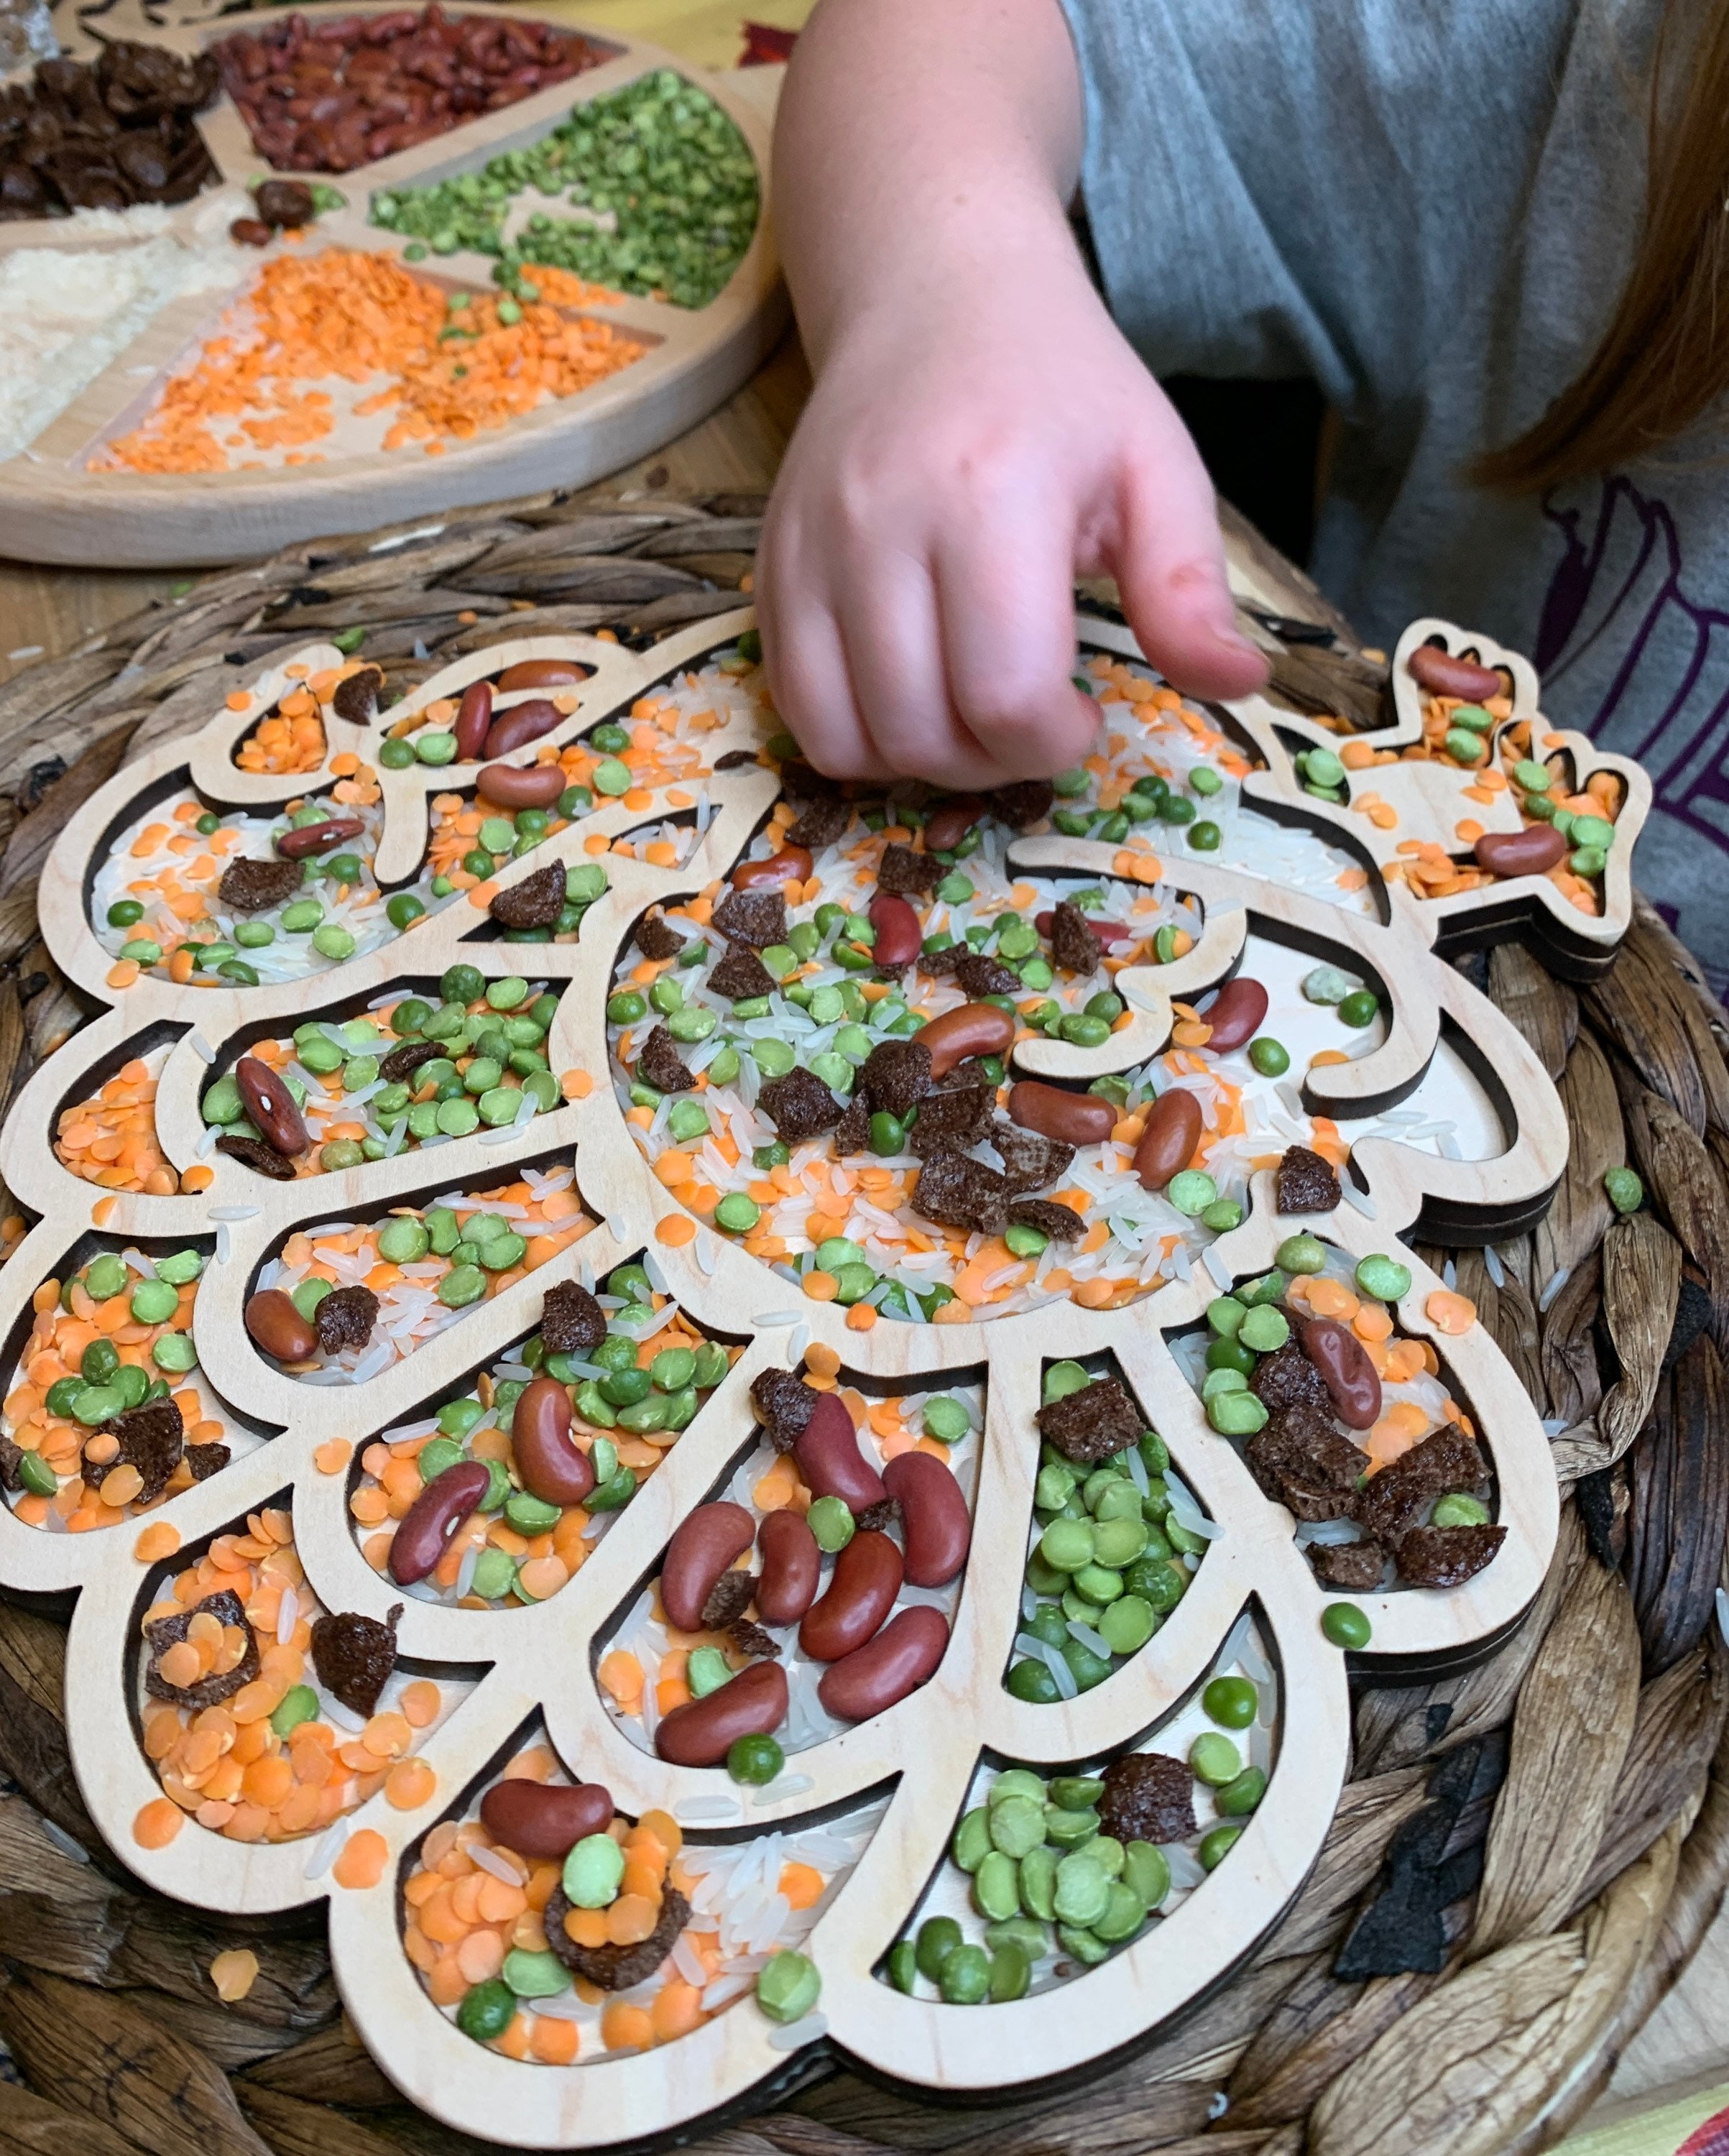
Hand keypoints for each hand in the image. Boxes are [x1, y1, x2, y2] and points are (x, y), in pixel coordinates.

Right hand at [758, 276, 1268, 788]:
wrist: (936, 293)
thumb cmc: (1060, 385)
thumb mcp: (1154, 466)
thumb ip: (1188, 586)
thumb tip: (1239, 686)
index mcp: (992, 496)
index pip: (1007, 695)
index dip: (1053, 743)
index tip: (1083, 716)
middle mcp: (881, 524)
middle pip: (924, 730)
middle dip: (992, 762)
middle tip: (1031, 720)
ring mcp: (811, 547)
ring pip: (847, 738)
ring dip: (920, 760)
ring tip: (969, 713)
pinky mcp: (771, 564)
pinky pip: (795, 706)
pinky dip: (854, 735)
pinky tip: (909, 696)